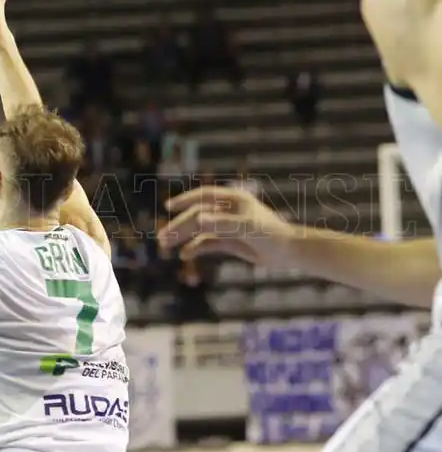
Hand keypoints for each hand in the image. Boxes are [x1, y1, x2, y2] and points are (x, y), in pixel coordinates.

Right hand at [157, 185, 295, 266]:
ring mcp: (228, 226)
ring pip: (199, 230)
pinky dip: (195, 248)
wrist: (290, 253)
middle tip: (162, 237)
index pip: (204, 196)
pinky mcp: (230, 241)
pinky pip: (207, 243)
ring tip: (165, 246)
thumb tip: (197, 220)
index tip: (168, 207)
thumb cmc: (272, 235)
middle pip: (197, 216)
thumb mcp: (247, 227)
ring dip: (182, 237)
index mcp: (233, 200)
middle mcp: (228, 210)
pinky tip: (184, 255)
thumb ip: (222, 223)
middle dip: (179, 226)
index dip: (185, 200)